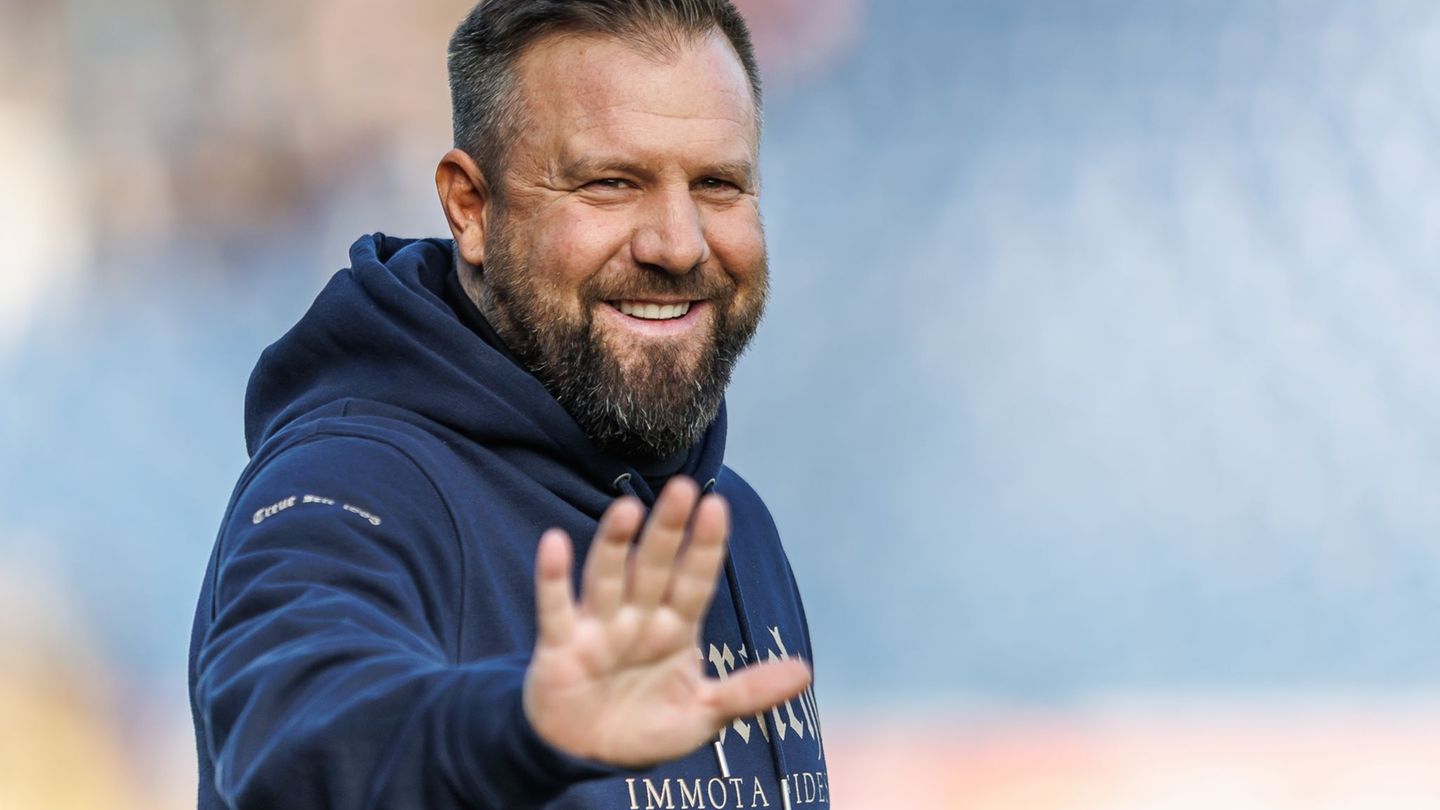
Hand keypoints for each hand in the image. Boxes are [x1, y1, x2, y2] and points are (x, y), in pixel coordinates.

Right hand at [522, 477, 811, 766]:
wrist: (587, 758)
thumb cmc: (648, 728)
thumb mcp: (705, 714)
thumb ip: (749, 691)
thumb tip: (806, 673)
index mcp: (675, 629)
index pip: (695, 581)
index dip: (706, 547)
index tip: (717, 507)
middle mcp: (638, 619)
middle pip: (655, 567)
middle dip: (668, 531)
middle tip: (683, 488)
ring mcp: (598, 629)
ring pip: (608, 577)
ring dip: (615, 544)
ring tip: (626, 509)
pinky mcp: (561, 647)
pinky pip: (555, 608)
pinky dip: (553, 577)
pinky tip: (555, 542)